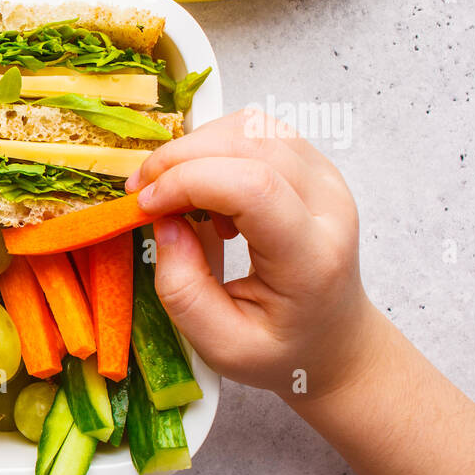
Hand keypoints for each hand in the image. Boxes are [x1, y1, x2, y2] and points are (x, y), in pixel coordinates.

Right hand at [125, 109, 382, 398]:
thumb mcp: (221, 345)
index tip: (143, 207)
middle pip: (249, 144)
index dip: (186, 183)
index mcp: (312, 258)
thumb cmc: (280, 347)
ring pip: (251, 127)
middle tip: (142, 194)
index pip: (253, 187)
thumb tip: (163, 222)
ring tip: (176, 195)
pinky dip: (213, 147)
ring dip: (195, 148)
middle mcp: (329, 206)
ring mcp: (326, 178)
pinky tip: (204, 188)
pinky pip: (255, 130)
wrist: (333, 339)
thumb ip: (183, 291)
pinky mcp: (313, 165)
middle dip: (179, 158)